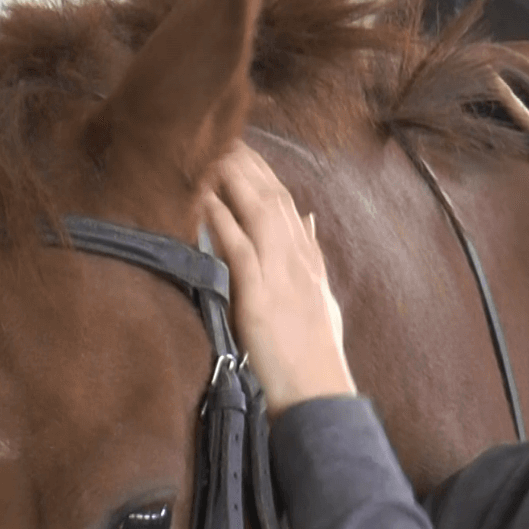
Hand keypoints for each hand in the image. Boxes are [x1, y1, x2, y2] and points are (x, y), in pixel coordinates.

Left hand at [202, 141, 355, 416]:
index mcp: (309, 262)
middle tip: (220, 135)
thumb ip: (313, 255)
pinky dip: (222, 220)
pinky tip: (204, 199)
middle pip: (271, 197)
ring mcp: (280, 276)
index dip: (263, 173)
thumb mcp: (323, 297)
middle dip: (245, 164)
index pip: (286, 203)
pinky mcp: (259, 297)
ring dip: (232, 178)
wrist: (318, 393)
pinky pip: (239, 249)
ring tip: (209, 151)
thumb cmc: (317, 354)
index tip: (243, 150)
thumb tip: (309, 219)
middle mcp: (297, 261)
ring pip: (257, 213)